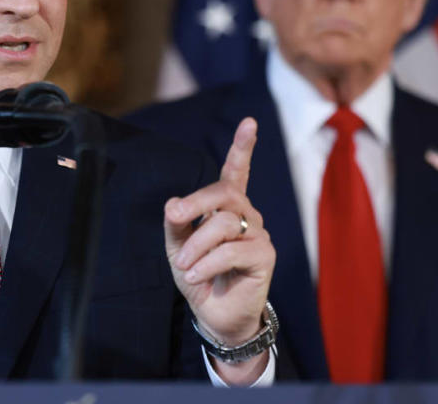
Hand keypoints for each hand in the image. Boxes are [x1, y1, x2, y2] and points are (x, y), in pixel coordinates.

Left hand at [165, 118, 274, 352]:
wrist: (214, 315)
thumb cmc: (198, 274)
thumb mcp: (177, 247)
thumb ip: (176, 223)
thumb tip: (173, 203)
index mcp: (227, 206)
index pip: (236, 172)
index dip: (243, 147)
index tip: (250, 122)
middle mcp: (247, 214)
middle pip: (223, 193)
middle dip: (195, 203)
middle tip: (175, 216)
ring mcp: (258, 234)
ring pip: (223, 224)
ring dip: (195, 245)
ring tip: (184, 266)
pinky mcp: (265, 256)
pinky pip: (230, 251)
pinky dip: (206, 263)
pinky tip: (195, 275)